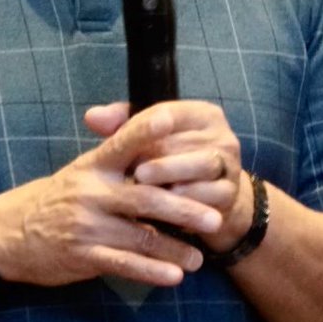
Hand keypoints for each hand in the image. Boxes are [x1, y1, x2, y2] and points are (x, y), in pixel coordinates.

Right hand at [0, 103, 224, 287]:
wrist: (12, 232)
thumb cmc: (59, 197)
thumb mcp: (83, 170)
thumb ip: (118, 157)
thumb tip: (159, 136)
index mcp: (94, 165)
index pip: (123, 142)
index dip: (146, 129)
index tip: (171, 119)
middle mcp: (92, 192)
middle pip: (145, 198)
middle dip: (183, 208)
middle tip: (215, 217)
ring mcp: (88, 225)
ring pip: (141, 236)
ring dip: (175, 248)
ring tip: (200, 258)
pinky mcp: (84, 255)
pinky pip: (124, 264)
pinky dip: (151, 272)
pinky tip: (174, 277)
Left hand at [121, 100, 247, 255]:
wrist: (211, 200)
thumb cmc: (171, 161)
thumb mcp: (150, 140)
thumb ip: (122, 125)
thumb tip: (91, 117)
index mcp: (202, 115)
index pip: (171, 113)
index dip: (145, 127)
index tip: (124, 143)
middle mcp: (222, 136)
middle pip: (185, 142)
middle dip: (156, 156)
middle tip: (133, 172)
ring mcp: (230, 165)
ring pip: (200, 167)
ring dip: (171, 177)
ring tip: (144, 185)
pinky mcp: (231, 193)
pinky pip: (209, 196)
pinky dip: (186, 200)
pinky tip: (164, 208)